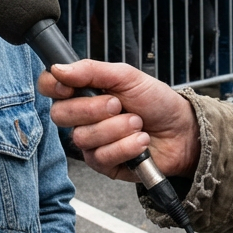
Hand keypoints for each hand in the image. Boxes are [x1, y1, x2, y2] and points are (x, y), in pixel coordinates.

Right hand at [37, 60, 200, 181]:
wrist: (182, 130)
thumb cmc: (156, 101)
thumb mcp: (127, 76)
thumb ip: (91, 70)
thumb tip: (58, 68)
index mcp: (84, 91)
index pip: (50, 87)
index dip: (53, 86)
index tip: (70, 86)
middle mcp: (83, 117)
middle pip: (60, 115)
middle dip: (93, 109)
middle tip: (118, 104)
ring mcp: (92, 142)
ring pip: (83, 138)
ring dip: (116, 129)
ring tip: (137, 123)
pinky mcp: (104, 164)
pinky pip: (101, 157)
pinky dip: (125, 147)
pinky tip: (140, 141)